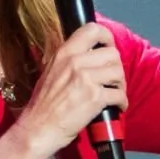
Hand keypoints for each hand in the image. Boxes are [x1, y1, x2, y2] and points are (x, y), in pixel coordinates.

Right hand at [14, 24, 127, 158]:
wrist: (38, 129)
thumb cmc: (42, 106)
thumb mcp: (50, 72)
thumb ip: (68, 61)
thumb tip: (89, 56)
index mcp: (64, 53)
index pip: (92, 29)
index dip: (106, 37)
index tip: (108, 47)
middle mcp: (75, 62)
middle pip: (112, 54)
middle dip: (116, 68)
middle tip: (113, 79)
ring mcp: (86, 79)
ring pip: (119, 72)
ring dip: (121, 85)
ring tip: (115, 93)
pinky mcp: (95, 98)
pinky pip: (119, 94)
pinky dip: (121, 102)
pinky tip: (116, 107)